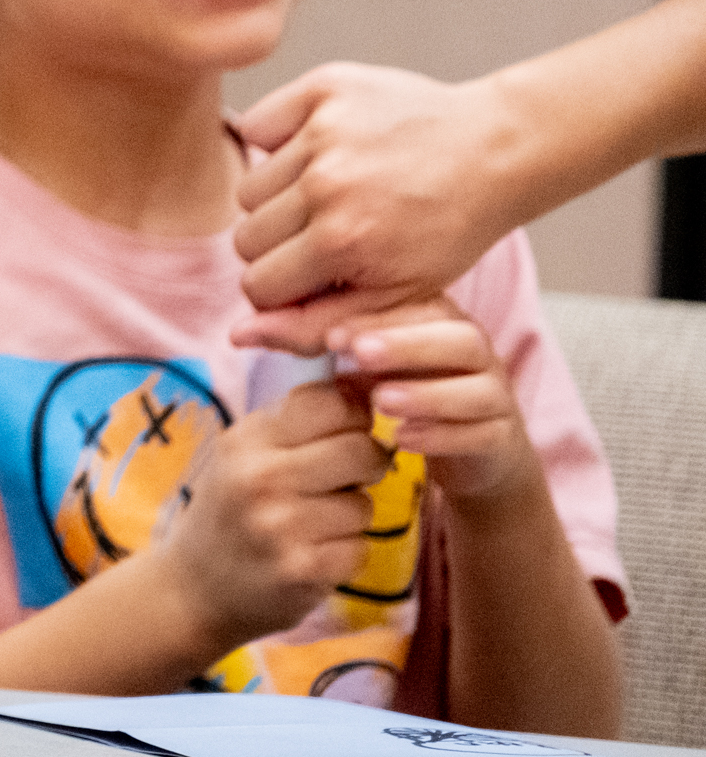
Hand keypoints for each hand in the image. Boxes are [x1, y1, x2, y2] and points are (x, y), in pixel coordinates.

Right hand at [155, 381, 389, 648]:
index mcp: (246, 440)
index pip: (330, 401)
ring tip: (313, 523)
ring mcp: (281, 526)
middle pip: (362, 449)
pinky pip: (358, 548)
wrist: (192, 590)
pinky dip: (344, 553)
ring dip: (350, 515)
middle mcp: (260, 478)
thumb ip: (294, 423)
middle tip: (348, 476)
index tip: (347, 429)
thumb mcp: (242, 454)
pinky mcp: (303, 571)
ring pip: (364, 504)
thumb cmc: (229, 511)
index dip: (355, 413)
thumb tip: (364, 388)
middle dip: (368, 462)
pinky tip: (311, 554)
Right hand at [232, 63, 527, 351]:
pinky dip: (274, 140)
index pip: (257, 284)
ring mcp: (322, 132)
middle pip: (246, 237)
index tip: (314, 277)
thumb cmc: (449, 229)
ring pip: (249, 187)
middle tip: (323, 236)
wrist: (497, 152)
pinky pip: (254, 125)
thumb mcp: (395, 297)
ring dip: (278, 198)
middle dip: (279, 247)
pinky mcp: (322, 89)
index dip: (284, 290)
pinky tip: (315, 151)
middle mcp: (325, 184)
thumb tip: (238, 334)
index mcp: (342, 242)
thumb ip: (313, 326)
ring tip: (326, 194)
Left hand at [332, 297, 536, 502]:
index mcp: (445, 322)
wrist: (470, 448)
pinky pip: (484, 434)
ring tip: (381, 401)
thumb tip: (254, 331)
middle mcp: (478, 353)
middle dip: (408, 345)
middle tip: (359, 354)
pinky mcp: (503, 436)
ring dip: (428, 394)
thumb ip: (331, 345)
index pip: (422, 307)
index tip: (332, 335)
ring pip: (479, 389)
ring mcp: (497, 395)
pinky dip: (445, 435)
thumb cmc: (409, 389)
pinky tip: (404, 438)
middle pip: (461, 339)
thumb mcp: (370, 365)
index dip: (378, 318)